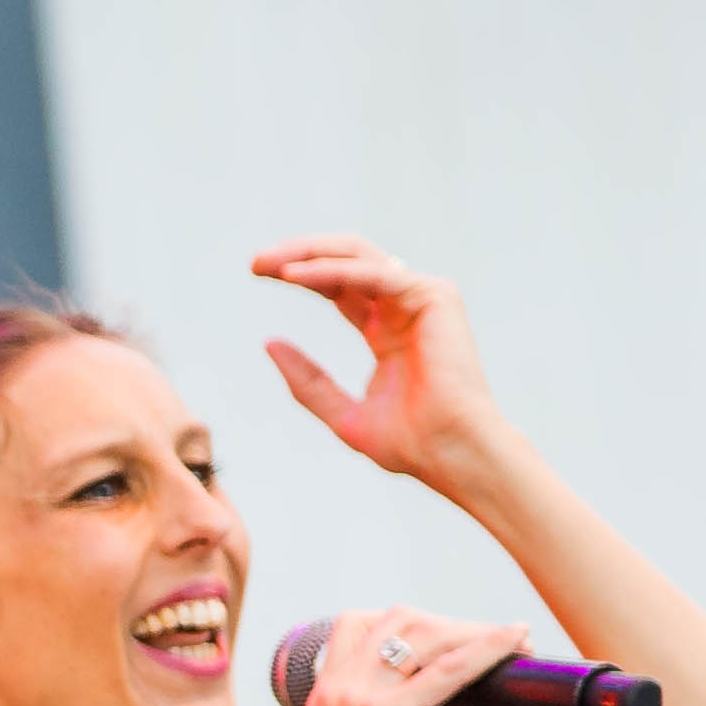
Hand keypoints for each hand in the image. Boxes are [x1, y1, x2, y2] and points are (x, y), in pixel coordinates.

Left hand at [256, 240, 509, 488]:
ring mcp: (422, 298)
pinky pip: (373, 273)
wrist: (450, 452)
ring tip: (267, 263)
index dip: (299, 274)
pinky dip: (331, 271)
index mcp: (386, 331)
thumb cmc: (410, 442)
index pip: (338, 286)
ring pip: (358, 255)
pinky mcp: (434, 296)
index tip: (257, 273)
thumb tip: (269, 343)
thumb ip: (308, 380)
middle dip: (299, 253)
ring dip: (310, 253)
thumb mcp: (342, 413)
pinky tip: (294, 276)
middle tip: (256, 262)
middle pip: (346, 261)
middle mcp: (404, 307)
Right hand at [277, 605, 537, 705]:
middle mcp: (337, 686)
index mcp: (323, 694)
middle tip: (495, 640)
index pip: (358, 624)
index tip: (448, 639)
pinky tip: (516, 641)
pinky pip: (449, 668)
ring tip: (516, 642)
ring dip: (476, 631)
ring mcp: (358, 697)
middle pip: (400, 618)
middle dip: (451, 622)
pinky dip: (487, 648)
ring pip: (427, 635)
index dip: (409, 622)